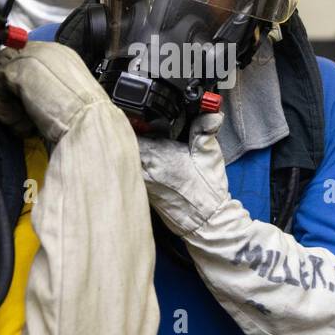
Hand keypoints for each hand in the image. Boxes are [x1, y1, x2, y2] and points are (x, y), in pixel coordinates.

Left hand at [0, 42, 112, 142]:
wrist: (87, 121)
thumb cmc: (83, 118)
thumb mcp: (66, 98)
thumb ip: (48, 89)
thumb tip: (27, 96)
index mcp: (62, 55)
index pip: (29, 62)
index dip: (22, 87)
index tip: (27, 110)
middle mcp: (46, 49)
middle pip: (12, 63)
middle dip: (12, 93)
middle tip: (24, 118)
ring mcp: (31, 55)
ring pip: (2, 75)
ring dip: (9, 103)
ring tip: (24, 123)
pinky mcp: (17, 68)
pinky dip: (4, 109)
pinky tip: (22, 124)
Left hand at [136, 112, 228, 236]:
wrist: (205, 221)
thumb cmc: (207, 190)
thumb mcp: (209, 153)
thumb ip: (205, 128)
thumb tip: (212, 113)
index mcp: (156, 154)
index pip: (129, 132)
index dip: (129, 121)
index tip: (133, 115)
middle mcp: (143, 168)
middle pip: (122, 144)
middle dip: (126, 133)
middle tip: (133, 124)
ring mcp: (141, 181)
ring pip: (124, 159)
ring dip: (127, 149)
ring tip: (137, 141)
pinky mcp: (143, 192)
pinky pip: (131, 172)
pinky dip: (133, 164)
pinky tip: (145, 162)